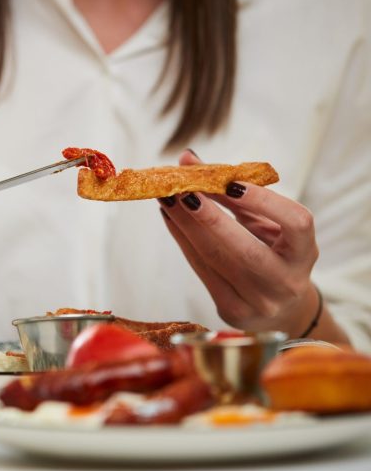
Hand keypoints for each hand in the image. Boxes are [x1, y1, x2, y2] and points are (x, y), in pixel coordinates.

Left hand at [158, 150, 319, 335]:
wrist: (280, 309)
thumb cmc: (271, 251)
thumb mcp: (264, 222)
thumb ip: (232, 190)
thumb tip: (188, 159)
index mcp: (304, 253)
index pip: (296, 224)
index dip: (265, 201)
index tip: (232, 181)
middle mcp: (286, 281)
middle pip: (245, 249)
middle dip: (208, 216)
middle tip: (180, 188)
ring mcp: (259, 302)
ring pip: (215, 259)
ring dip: (184, 224)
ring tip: (166, 198)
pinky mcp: (232, 311)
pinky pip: (201, 270)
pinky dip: (181, 240)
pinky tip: (170, 218)